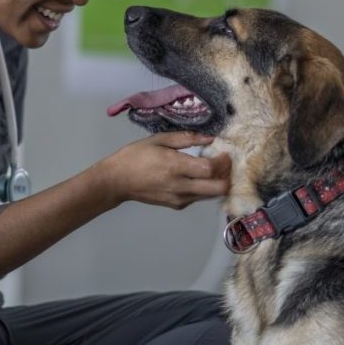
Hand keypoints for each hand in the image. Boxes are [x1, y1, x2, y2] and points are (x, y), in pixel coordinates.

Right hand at [97, 131, 230, 209]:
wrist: (117, 181)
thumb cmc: (135, 156)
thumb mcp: (158, 140)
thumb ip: (186, 138)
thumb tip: (209, 138)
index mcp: (175, 166)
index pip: (210, 169)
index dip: (222, 162)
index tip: (224, 153)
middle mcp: (180, 186)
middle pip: (217, 188)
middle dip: (226, 176)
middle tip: (224, 164)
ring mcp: (179, 199)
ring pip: (211, 195)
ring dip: (217, 182)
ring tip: (212, 168)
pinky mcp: (177, 205)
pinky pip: (199, 197)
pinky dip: (204, 187)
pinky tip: (197, 176)